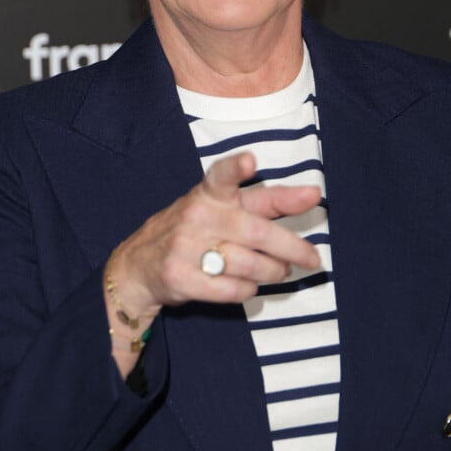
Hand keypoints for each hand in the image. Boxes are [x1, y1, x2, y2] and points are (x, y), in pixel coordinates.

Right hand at [105, 152, 321, 344]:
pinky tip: (249, 285)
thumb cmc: (193, 229)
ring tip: (280, 271)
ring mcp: (186, 247)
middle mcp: (198, 215)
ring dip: (273, 272)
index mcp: (209, 193)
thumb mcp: (216, 206)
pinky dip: (248, 290)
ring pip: (250, 264)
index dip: (237, 168)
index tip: (250, 160)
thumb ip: (260, 201)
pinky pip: (232, 289)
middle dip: (292, 247)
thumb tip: (309, 195)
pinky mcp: (181, 277)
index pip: (223, 175)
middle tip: (312, 258)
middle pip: (256, 232)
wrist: (138, 264)